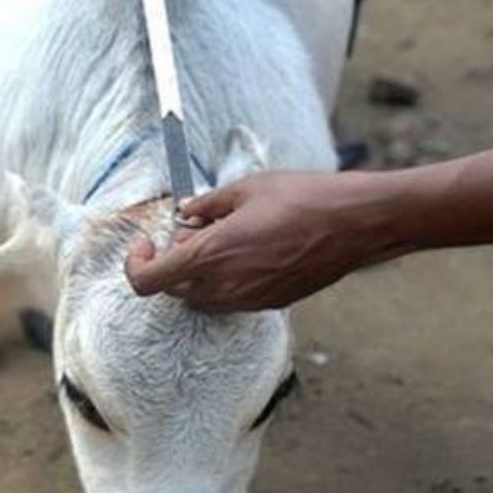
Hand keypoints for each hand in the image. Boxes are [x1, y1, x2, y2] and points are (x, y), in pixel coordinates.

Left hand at [124, 172, 411, 311]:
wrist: (355, 223)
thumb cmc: (302, 199)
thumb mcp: (245, 188)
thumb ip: (207, 204)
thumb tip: (187, 211)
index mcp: (210, 256)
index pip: (148, 281)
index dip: (137, 264)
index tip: (146, 243)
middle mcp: (224, 286)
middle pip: (174, 290)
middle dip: (172, 262)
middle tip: (191, 229)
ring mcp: (249, 300)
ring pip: (202, 298)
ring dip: (198, 274)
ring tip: (223, 237)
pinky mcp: (271, 303)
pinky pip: (232, 298)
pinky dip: (226, 280)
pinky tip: (249, 249)